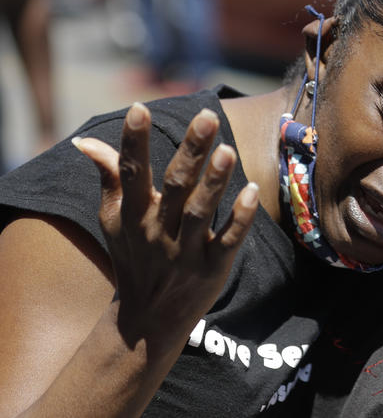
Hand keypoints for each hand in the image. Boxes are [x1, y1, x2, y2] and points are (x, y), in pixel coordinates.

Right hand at [73, 103, 258, 352]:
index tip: (139, 107)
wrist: (147, 321)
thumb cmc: (135, 257)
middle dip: (191, 151)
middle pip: (175, 186)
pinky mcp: (212, 268)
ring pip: (201, 213)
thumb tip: (85, 142)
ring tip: (227, 150)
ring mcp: (186, 251)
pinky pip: (227, 242)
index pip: (131, 172)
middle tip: (207, 116)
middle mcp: (158, 231)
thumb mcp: (115, 220)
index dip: (133, 141)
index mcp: (134, 215)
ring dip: (214, 182)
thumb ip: (110, 177)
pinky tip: (251, 192)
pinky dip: (239, 219)